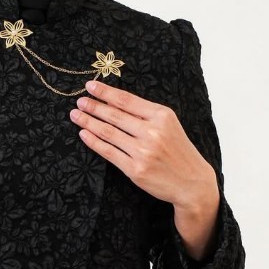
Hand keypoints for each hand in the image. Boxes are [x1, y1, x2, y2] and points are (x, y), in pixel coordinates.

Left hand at [69, 78, 219, 258]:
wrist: (192, 182)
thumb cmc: (178, 151)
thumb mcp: (169, 125)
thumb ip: (145, 113)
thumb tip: (112, 101)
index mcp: (162, 115)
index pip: (127, 100)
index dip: (106, 92)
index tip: (90, 86)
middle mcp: (153, 132)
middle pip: (115, 115)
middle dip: (93, 107)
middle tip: (79, 101)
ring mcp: (144, 152)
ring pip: (109, 133)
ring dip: (88, 122)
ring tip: (76, 115)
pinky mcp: (136, 170)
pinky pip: (109, 152)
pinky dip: (94, 142)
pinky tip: (84, 134)